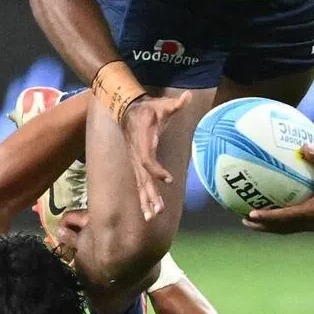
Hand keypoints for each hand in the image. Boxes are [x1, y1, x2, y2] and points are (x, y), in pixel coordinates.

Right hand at [120, 92, 190, 221]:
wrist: (126, 110)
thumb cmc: (147, 109)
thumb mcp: (161, 105)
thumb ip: (175, 104)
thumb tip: (187, 96)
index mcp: (143, 142)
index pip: (147, 160)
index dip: (156, 170)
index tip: (168, 179)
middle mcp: (137, 155)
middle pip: (142, 178)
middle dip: (150, 195)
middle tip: (157, 211)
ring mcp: (135, 161)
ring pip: (140, 184)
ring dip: (146, 201)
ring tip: (151, 217)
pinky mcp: (136, 165)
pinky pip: (139, 184)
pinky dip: (143, 198)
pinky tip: (148, 212)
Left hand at [242, 145, 313, 233]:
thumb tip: (303, 145)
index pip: (286, 217)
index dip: (268, 217)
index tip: (251, 214)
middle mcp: (313, 222)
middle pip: (283, 228)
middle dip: (263, 226)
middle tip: (244, 220)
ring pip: (288, 229)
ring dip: (270, 226)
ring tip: (253, 221)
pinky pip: (294, 224)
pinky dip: (281, 221)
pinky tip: (272, 212)